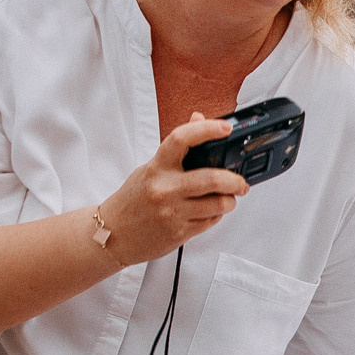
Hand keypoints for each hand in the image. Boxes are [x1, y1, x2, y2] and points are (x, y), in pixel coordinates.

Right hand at [96, 114, 249, 265]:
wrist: (114, 235)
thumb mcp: (150, 168)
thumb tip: (198, 118)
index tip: (225, 128)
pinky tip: (212, 211)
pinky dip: (217, 215)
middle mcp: (165, 189)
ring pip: (217, 204)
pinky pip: (210, 221)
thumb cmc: (133, 200)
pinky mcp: (179, 233)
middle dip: (234, 180)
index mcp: (157, 167)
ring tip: (229, 198)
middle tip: (241, 182)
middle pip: (211, 179)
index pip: (181, 139)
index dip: (206, 129)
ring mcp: (173, 212)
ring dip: (230, 201)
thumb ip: (176, 148)